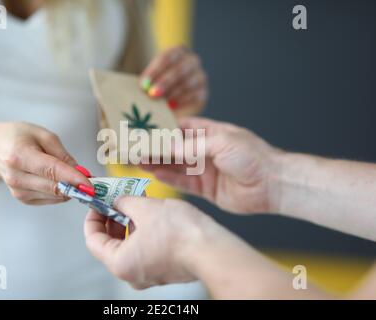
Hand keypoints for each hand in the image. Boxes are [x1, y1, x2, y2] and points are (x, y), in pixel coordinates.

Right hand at [0, 122, 92, 204]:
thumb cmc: (19, 137)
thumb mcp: (43, 136)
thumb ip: (63, 155)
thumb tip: (82, 173)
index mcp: (19, 155)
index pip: (51, 170)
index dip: (73, 178)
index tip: (91, 184)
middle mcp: (16, 176)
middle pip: (54, 186)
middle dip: (77, 186)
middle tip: (94, 181)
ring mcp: (18, 191)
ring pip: (55, 195)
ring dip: (71, 189)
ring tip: (76, 177)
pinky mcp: (22, 199)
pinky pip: (51, 199)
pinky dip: (61, 192)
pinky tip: (60, 181)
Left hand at [84, 197, 217, 288]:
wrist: (213, 250)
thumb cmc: (180, 233)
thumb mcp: (144, 207)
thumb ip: (124, 202)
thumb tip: (117, 200)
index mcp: (120, 263)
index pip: (93, 240)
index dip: (92, 217)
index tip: (96, 203)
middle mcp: (132, 274)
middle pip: (110, 243)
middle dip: (112, 218)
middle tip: (116, 198)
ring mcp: (149, 274)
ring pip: (129, 245)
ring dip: (129, 222)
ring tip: (136, 201)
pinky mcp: (164, 269)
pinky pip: (145, 249)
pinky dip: (143, 232)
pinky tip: (151, 214)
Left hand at [140, 46, 207, 111]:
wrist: (171, 102)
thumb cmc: (156, 87)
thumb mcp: (150, 81)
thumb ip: (147, 81)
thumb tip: (143, 85)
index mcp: (177, 52)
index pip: (167, 57)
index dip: (155, 70)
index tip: (143, 83)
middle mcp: (192, 61)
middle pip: (179, 69)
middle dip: (165, 82)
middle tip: (153, 94)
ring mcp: (200, 76)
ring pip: (188, 83)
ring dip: (173, 93)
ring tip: (161, 102)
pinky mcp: (203, 92)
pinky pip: (195, 95)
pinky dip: (182, 101)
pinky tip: (172, 106)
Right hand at [141, 117, 282, 213]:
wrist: (274, 185)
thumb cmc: (253, 156)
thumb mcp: (220, 143)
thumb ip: (191, 146)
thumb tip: (166, 147)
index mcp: (211, 133)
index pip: (181, 128)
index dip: (162, 128)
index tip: (143, 128)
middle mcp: (205, 150)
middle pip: (174, 148)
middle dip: (155, 147)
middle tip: (134, 147)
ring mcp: (205, 170)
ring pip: (175, 165)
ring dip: (157, 163)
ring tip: (137, 160)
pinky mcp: (206, 189)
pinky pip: (182, 182)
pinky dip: (168, 178)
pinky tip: (154, 173)